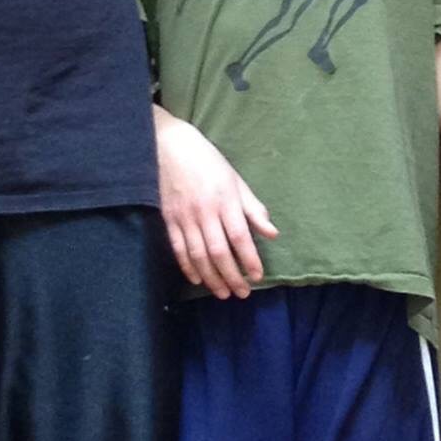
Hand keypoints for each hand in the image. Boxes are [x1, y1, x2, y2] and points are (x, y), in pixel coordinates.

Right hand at [154, 107, 277, 298]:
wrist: (170, 146)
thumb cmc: (208, 162)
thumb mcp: (235, 180)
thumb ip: (253, 208)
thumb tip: (272, 233)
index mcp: (225, 199)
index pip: (239, 236)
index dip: (249, 259)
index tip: (257, 276)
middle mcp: (204, 211)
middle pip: (219, 252)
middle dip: (232, 276)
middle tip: (242, 294)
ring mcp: (184, 216)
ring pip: (198, 255)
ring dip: (212, 278)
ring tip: (223, 293)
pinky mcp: (168, 219)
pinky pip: (178, 249)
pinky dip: (187, 267)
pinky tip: (198, 279)